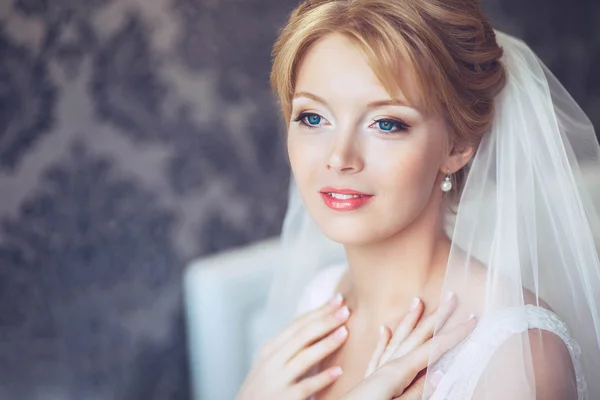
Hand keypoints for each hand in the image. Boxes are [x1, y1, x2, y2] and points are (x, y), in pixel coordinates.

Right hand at [237, 293, 349, 399]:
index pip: (297, 325)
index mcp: (270, 349)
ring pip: (304, 357)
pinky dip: (322, 378)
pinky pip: (305, 387)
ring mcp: (276, 381)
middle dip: (325, 320)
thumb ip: (288, 349)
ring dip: (326, 343)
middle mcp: (271, 362)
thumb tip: (316, 328)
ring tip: (345, 332)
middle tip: (346, 310)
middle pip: (302, 335)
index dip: (318, 311)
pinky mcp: (284, 399)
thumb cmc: (262, 391)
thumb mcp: (269, 365)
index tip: (338, 299)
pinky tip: (338, 371)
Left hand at [343, 293, 475, 399]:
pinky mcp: (368, 380)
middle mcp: (388, 366)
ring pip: (397, 340)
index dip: (454, 334)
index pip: (433, 349)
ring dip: (409, 321)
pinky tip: (384, 329)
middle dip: (436, 317)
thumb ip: (418, 390)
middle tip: (450, 296)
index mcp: (398, 372)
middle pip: (417, 337)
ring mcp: (377, 372)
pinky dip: (383, 341)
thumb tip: (440, 371)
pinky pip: (378, 355)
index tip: (472, 318)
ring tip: (417, 301)